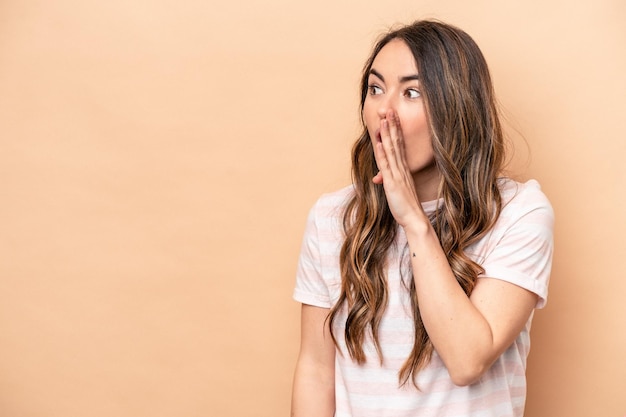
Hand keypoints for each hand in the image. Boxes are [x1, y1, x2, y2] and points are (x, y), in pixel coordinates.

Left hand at [372, 110, 425, 227]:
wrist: (414, 219)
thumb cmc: (405, 206)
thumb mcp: (397, 190)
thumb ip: (390, 180)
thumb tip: (380, 177)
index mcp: (403, 169)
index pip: (399, 145)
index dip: (396, 130)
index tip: (393, 117)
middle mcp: (401, 169)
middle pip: (396, 143)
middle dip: (392, 126)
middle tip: (389, 110)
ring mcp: (397, 175)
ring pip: (391, 151)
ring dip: (387, 135)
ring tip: (384, 120)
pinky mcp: (393, 183)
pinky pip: (387, 166)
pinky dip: (383, 154)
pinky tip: (380, 143)